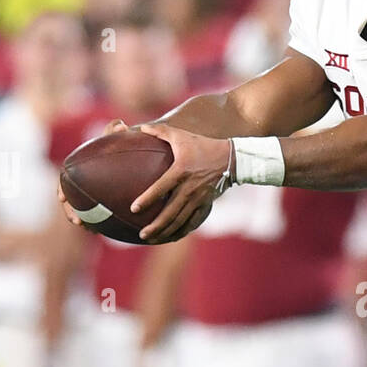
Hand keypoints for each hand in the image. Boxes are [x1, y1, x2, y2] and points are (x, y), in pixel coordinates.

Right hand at [57, 121, 130, 227]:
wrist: (134, 153)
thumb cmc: (121, 142)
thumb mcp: (117, 136)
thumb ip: (115, 131)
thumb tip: (120, 125)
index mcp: (79, 169)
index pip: (64, 181)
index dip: (61, 190)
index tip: (62, 198)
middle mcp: (84, 183)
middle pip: (71, 200)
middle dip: (71, 212)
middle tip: (77, 221)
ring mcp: (94, 194)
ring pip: (86, 210)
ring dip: (87, 221)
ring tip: (92, 230)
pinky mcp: (106, 203)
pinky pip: (102, 215)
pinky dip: (104, 222)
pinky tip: (111, 231)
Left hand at [131, 124, 231, 242]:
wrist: (231, 159)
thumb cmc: (203, 146)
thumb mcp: (181, 135)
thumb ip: (160, 131)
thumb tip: (141, 126)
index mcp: (181, 171)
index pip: (161, 188)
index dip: (147, 199)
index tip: (134, 209)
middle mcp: (189, 188)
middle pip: (171, 212)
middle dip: (156, 226)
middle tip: (142, 234)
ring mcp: (198, 199)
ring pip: (180, 221)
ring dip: (165, 232)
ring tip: (150, 239)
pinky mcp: (205, 204)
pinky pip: (192, 222)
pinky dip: (181, 231)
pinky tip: (171, 238)